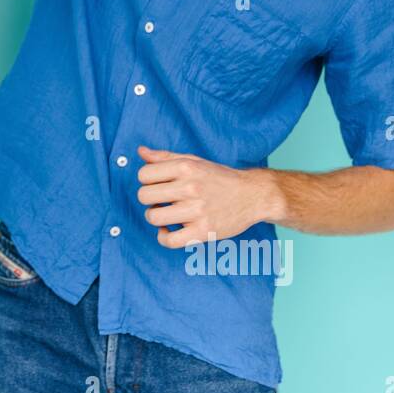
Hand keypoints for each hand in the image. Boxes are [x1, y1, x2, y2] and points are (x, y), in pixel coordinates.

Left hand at [135, 146, 282, 247]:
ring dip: (155, 217)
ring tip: (166, 214)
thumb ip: (165, 157)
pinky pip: (170, 241)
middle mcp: (190, 187)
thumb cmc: (219, 178)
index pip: (143, 174)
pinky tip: (169, 231)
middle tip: (161, 200)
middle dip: (149, 199)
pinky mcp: (204, 232)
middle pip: (144, 196)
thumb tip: (140, 151)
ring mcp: (197, 211)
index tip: (158, 184)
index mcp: (186, 167)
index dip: (147, 181)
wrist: (253, 195)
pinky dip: (164, 237)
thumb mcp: (194, 161)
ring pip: (153, 217)